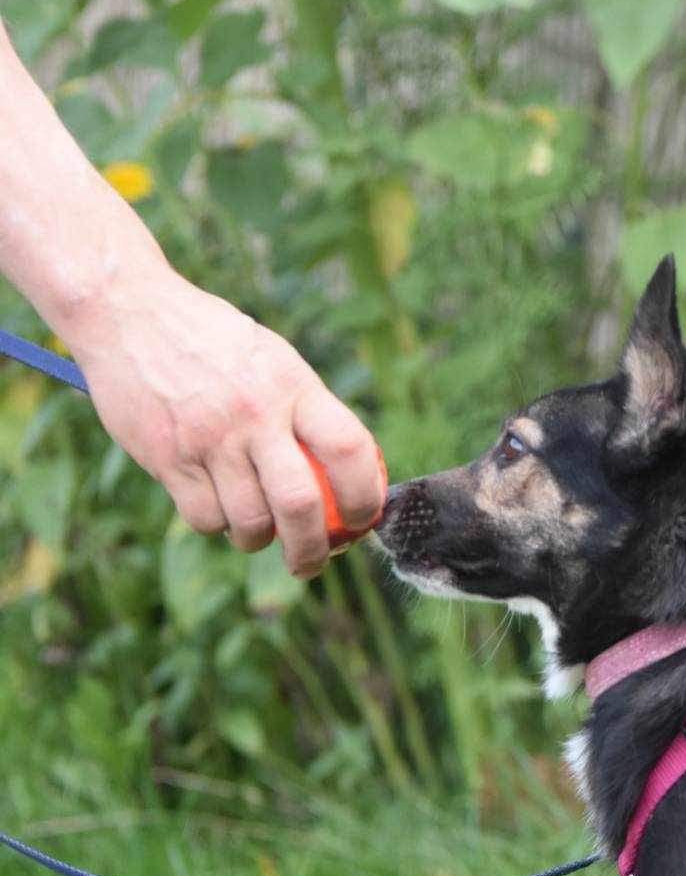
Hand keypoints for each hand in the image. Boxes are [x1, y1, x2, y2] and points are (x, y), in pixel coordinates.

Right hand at [69, 259, 383, 577]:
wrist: (129, 313)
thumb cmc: (211, 341)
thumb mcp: (271, 358)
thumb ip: (303, 408)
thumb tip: (344, 473)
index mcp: (292, 384)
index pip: (349, 448)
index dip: (365, 495)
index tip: (363, 519)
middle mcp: (255, 413)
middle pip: (300, 503)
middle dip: (312, 548)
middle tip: (311, 562)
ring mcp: (210, 437)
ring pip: (249, 521)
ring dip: (258, 540)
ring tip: (257, 534)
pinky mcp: (168, 457)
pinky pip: (204, 517)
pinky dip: (216, 525)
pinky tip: (216, 508)